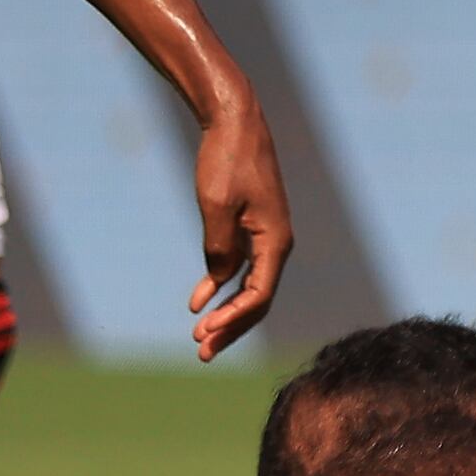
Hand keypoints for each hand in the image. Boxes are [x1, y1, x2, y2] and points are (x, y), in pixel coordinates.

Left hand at [189, 93, 292, 358]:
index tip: (203, 333)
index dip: (232, 319)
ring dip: (224, 311)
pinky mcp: (250, 226)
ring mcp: (263, 236)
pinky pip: (238, 266)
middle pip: (256, 299)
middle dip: (231, 328)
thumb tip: (219, 279)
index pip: (259, 296)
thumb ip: (219, 248)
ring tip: (200, 337)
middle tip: (202, 353)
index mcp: (276, 241)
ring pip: (246, 286)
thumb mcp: (217, 207)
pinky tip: (199, 301)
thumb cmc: (227, 161)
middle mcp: (276, 243)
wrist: (235, 122)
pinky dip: (220, 285)